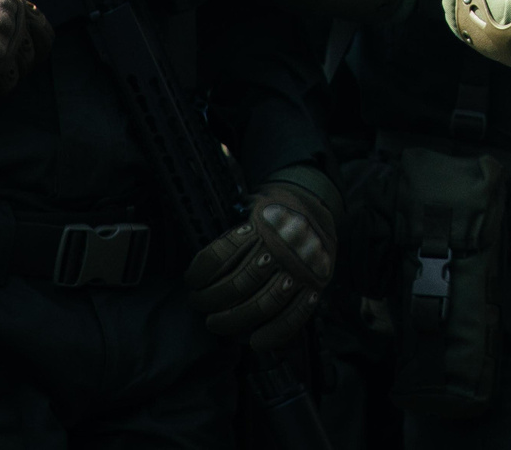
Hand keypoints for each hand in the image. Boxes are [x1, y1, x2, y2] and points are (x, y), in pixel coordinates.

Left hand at [184, 178, 338, 353]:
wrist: (320, 205)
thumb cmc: (275, 206)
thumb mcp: (249, 196)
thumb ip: (228, 194)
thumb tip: (208, 169)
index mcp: (259, 225)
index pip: (219, 255)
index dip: (199, 273)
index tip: (190, 281)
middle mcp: (278, 248)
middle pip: (237, 284)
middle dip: (211, 301)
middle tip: (199, 306)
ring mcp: (298, 270)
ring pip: (261, 305)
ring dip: (233, 321)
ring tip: (217, 324)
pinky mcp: (313, 286)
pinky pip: (294, 317)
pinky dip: (274, 334)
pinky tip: (254, 342)